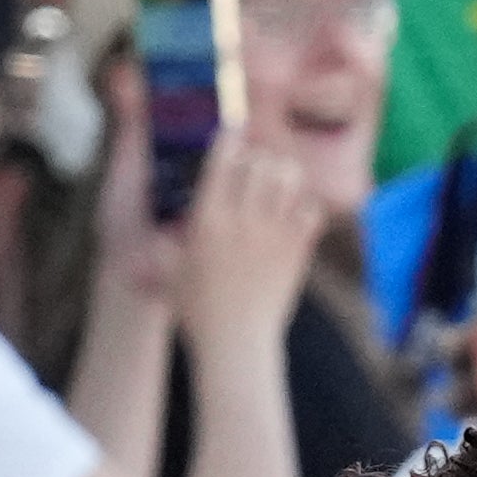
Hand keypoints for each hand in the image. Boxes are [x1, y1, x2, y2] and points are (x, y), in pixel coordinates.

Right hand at [169, 124, 323, 353]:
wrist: (236, 342)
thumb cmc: (196, 307)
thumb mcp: (170, 265)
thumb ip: (170, 235)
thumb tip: (164, 218)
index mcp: (207, 218)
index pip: (222, 159)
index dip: (229, 140)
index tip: (231, 134)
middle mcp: (243, 220)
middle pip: (261, 162)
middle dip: (257, 158)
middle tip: (253, 169)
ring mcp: (274, 234)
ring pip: (290, 179)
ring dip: (283, 175)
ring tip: (276, 186)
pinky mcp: (298, 252)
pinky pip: (312, 210)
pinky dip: (305, 206)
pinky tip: (292, 216)